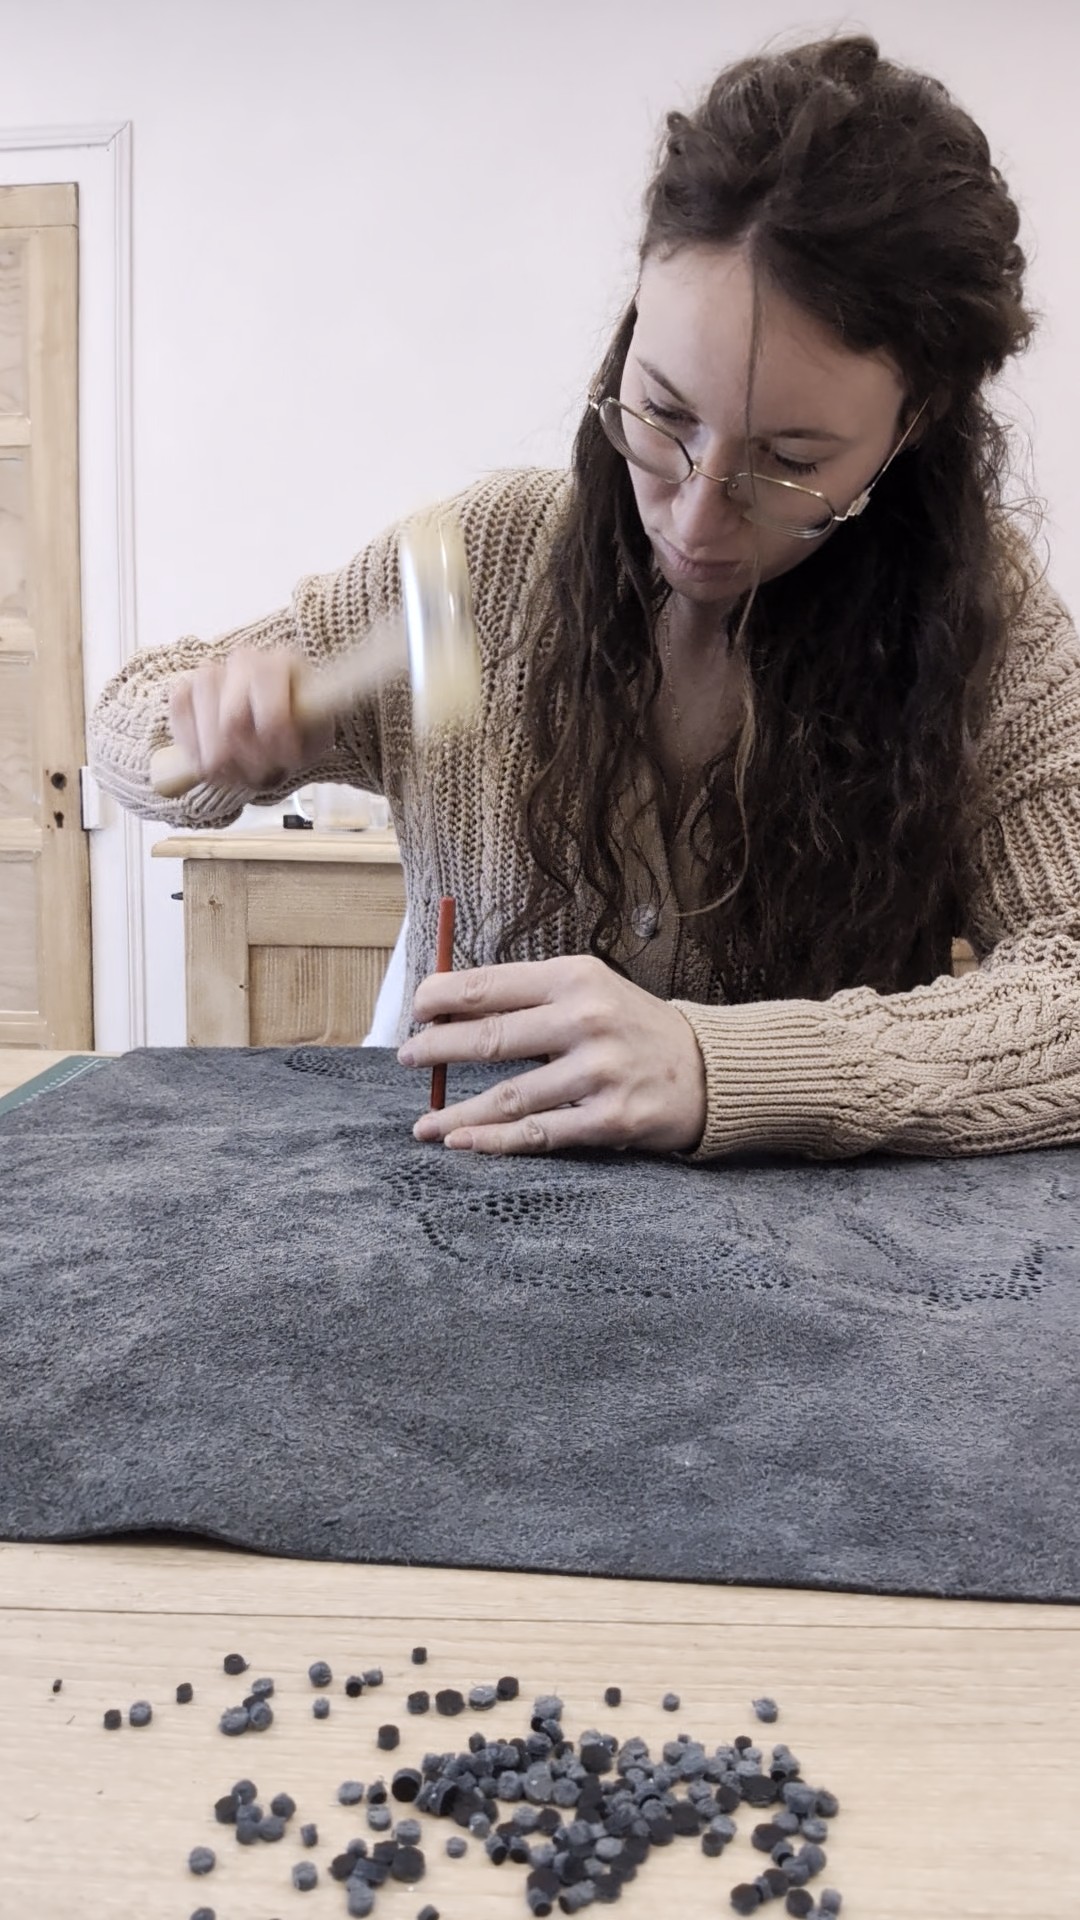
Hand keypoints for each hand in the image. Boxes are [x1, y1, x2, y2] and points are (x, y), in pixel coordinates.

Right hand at [168, 647, 333, 789]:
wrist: (270, 728)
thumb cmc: (296, 731)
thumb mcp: (316, 736)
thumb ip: (308, 733)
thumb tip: (291, 735)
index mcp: (282, 663)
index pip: (270, 710)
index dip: (275, 744)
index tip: (287, 762)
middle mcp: (244, 660)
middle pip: (232, 723)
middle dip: (248, 761)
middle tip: (261, 774)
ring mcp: (210, 673)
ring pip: (205, 731)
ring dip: (223, 765)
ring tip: (241, 771)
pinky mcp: (183, 691)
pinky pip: (179, 725)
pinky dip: (195, 754)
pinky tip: (215, 764)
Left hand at [398, 954, 706, 1155]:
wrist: (707, 1069)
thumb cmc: (630, 1027)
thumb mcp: (587, 991)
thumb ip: (528, 999)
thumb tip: (449, 1012)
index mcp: (573, 978)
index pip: (488, 985)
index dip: (440, 999)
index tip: (415, 1011)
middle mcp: (585, 1020)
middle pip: (490, 1037)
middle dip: (436, 1050)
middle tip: (407, 1058)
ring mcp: (599, 1072)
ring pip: (508, 1096)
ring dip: (455, 1111)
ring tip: (422, 1122)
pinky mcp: (610, 1119)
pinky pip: (538, 1134)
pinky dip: (492, 1141)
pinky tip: (460, 1141)